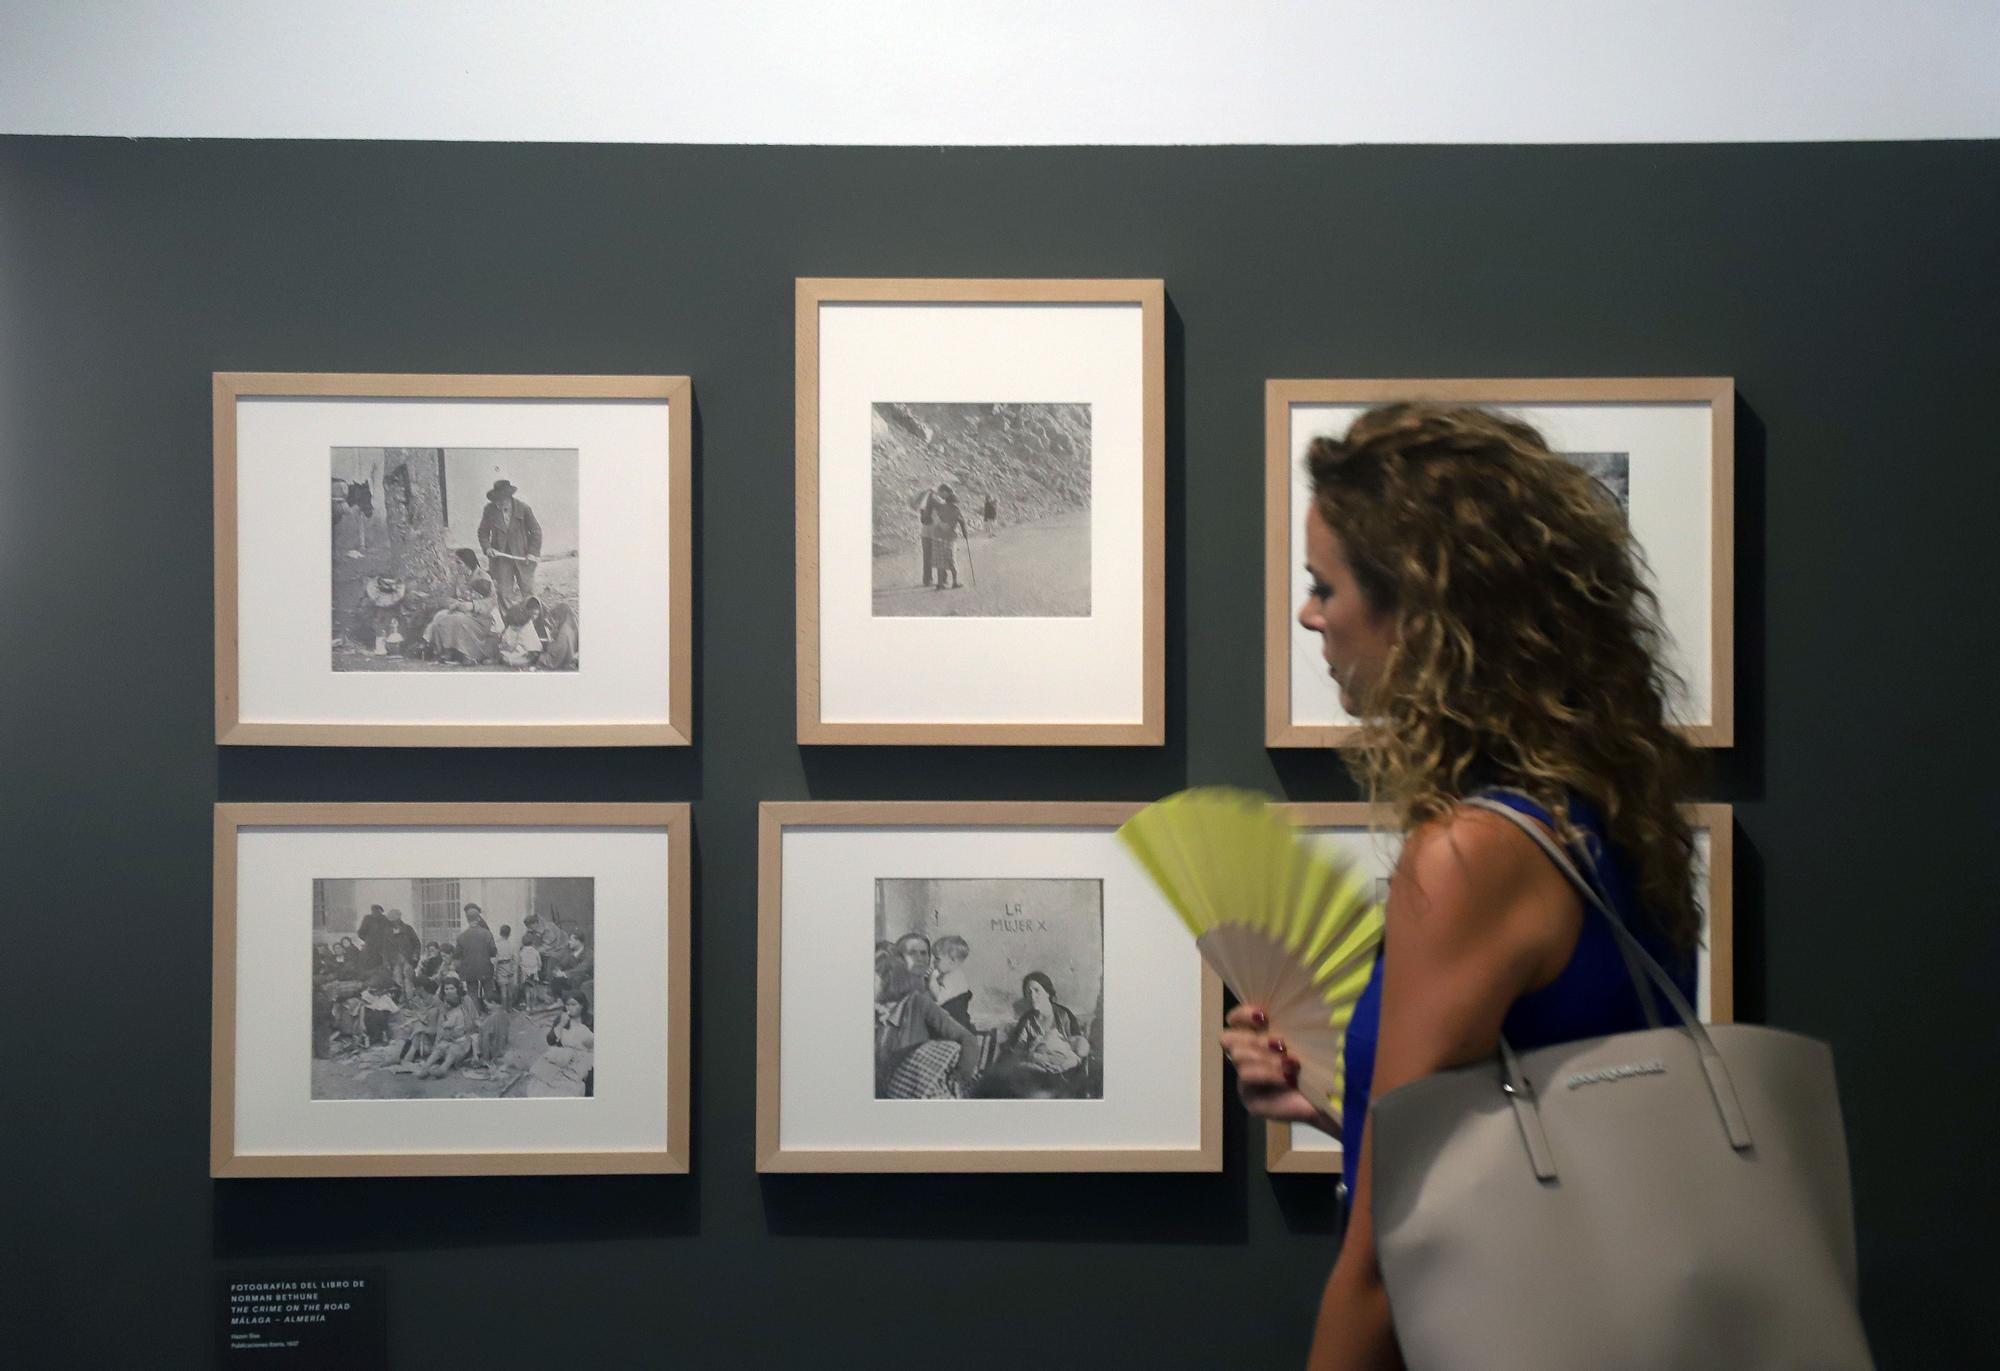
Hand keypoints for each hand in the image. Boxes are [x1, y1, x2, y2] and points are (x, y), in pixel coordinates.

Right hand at [1222, 1004, 1336, 1132]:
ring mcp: (1247, 1081)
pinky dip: (1268, 1074)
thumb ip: (1287, 1023)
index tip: (1264, 1016)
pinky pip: (1246, 1079)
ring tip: (1292, 1063)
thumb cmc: (1322, 1063)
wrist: (1335, 1097)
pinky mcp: (1250, 1099)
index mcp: (1258, 1038)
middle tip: (1281, 1044)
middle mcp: (1249, 1058)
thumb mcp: (1303, 1037)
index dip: (1243, 1015)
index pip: (1234, 1020)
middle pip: (1228, 1038)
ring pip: (1238, 1058)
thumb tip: (1277, 1002)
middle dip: (1256, 1039)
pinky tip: (1288, 1077)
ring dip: (1266, 1058)